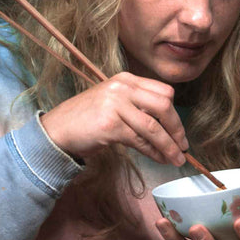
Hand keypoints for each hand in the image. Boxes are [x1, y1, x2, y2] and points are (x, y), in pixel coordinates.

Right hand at [38, 72, 187, 165]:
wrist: (57, 130)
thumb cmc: (86, 119)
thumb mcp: (113, 102)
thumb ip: (136, 105)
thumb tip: (167, 126)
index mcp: (125, 79)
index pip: (163, 91)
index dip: (175, 113)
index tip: (179, 130)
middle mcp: (122, 88)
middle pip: (164, 105)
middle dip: (177, 128)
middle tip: (182, 146)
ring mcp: (115, 105)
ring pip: (153, 126)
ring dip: (168, 146)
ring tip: (176, 159)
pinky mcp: (110, 125)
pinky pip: (140, 140)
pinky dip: (153, 152)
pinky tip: (158, 159)